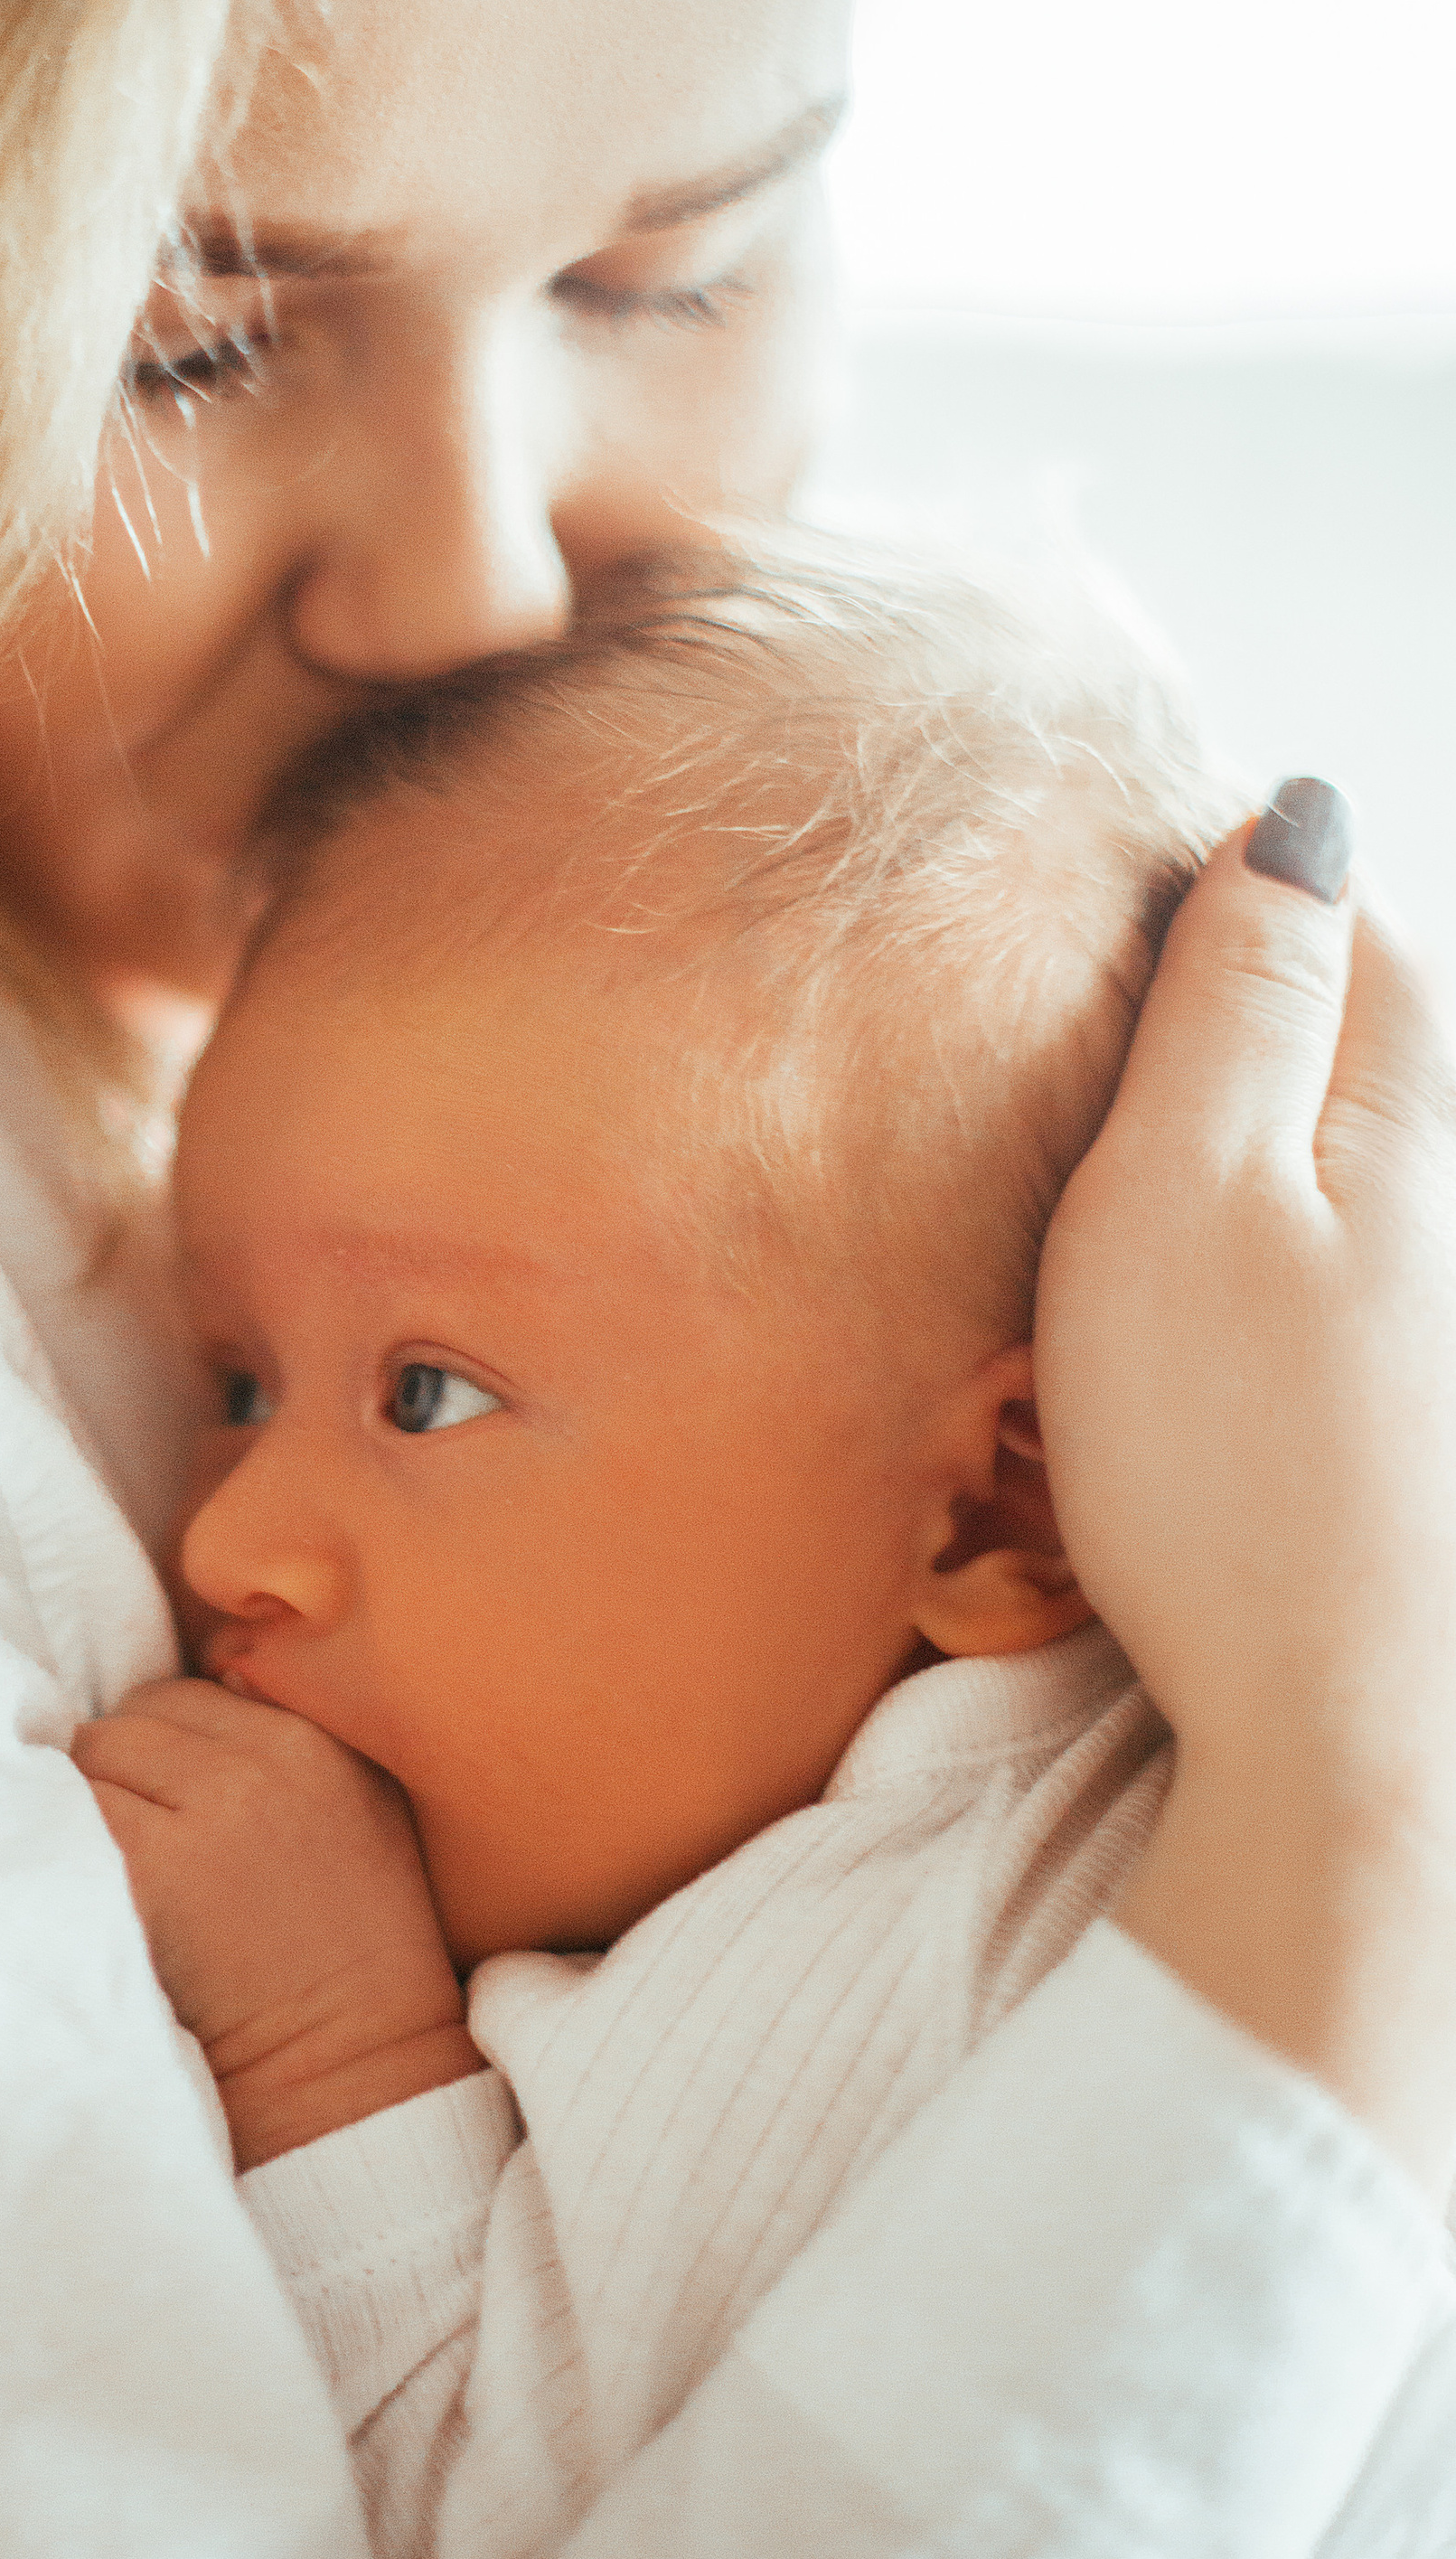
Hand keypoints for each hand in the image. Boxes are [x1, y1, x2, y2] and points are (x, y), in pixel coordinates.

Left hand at [74, 1678, 483, 2167]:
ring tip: (101, 1871)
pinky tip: (82, 1894)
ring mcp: (205, 1818)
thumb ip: (288, 1747)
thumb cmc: (353, 1955)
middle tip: (123, 1845)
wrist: (353, 2070)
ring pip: (89, 1764)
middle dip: (112, 1774)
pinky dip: (59, 1848)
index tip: (153, 1803)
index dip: (154, 1751)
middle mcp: (259, 1767)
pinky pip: (70, 1820)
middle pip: (127, 1725)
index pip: (181, 1698)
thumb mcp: (358, 1814)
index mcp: (310, 1744)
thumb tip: (204, 1687)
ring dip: (80, 1810)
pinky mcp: (152, 1872)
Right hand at [1036, 800, 1455, 2188]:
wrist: (1349, 1741)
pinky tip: (1229, 1301)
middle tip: (1134, 986)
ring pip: (1368, 1163)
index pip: (1354, 930)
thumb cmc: (1235, 1472)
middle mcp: (1452, 1213)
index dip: (1247, 883)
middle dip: (1273, 995)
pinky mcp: (1418, 1423)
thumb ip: (1234, 1009)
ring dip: (1280, 1126)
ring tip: (1164, 1144)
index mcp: (1407, 1128)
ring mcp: (1441, 1330)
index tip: (1138, 872)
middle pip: (1378, 1038)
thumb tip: (1291, 817)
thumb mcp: (1183, 1200)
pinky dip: (1290, 1245)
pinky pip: (1359, 1270)